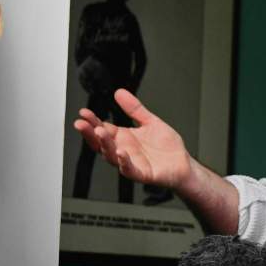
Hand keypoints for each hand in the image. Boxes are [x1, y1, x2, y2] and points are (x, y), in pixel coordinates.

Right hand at [74, 89, 193, 189]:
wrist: (184, 165)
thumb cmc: (167, 148)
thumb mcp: (150, 122)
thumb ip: (134, 109)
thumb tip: (120, 92)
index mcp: (124, 138)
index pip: (103, 128)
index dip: (92, 121)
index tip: (83, 113)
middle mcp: (124, 150)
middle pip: (102, 143)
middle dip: (90, 133)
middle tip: (81, 123)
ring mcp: (131, 163)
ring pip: (112, 156)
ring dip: (104, 144)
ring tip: (99, 132)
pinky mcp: (143, 174)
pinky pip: (130, 170)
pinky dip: (124, 162)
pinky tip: (120, 152)